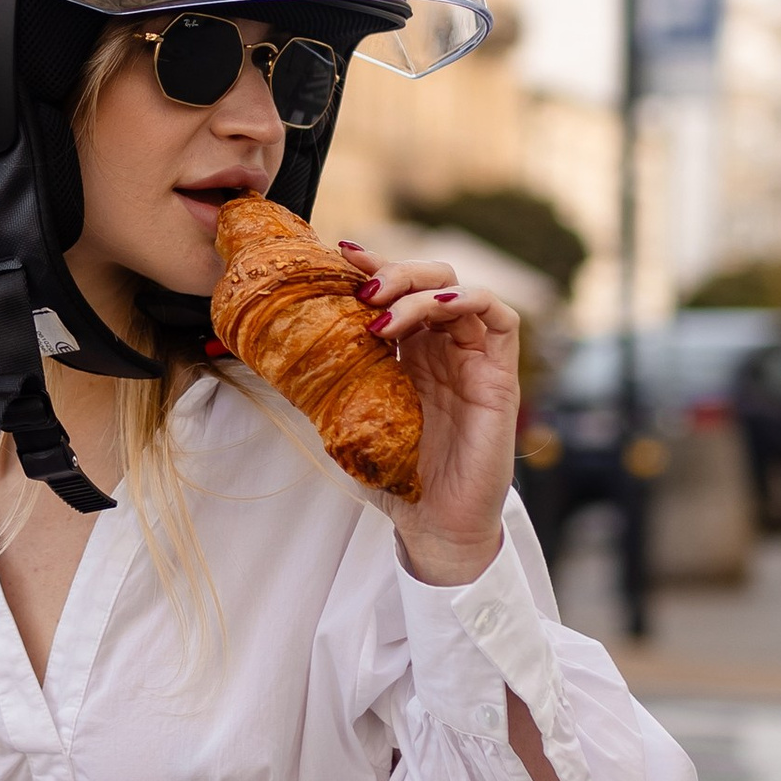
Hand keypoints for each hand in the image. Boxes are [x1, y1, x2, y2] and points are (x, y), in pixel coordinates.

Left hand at [335, 240, 520, 586]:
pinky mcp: (499, 376)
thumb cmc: (398, 478)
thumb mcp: (350, 420)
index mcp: (410, 354)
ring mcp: (474, 359)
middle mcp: (443, 348)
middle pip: (430, 278)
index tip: (341, 255)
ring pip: (460, 290)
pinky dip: (469, 300)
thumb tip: (280, 350)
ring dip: (419, 288)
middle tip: (362, 290)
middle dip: (395, 272)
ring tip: (383, 313)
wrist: (435, 525)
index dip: (373, 266)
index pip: (397, 292)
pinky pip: (500, 319)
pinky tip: (438, 308)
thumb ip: (331, 382)